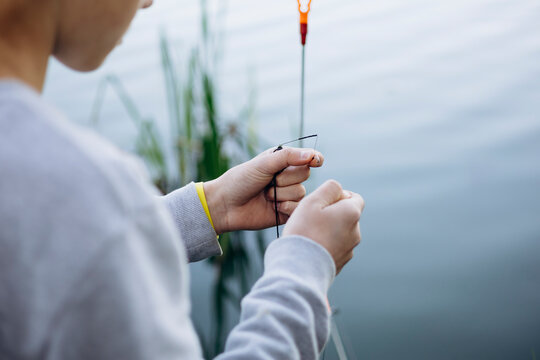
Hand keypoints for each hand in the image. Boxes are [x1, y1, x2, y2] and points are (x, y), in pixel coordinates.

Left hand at [204, 147, 323, 233]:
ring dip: (281, 194)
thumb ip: (288, 157)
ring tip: (265, 196)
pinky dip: (287, 207)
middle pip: (305, 174)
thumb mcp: (263, 163)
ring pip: (301, 192)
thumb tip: (313, 155)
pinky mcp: (286, 212)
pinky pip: (299, 209)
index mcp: (283, 161)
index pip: (307, 158)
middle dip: (286, 178)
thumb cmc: (240, 180)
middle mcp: (287, 177)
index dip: (314, 159)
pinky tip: (272, 207)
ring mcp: (288, 195)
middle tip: (268, 182)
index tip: (316, 161)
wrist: (226, 206)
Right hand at [283, 180, 364, 273]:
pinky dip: (324, 244)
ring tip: (307, 233)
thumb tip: (339, 189)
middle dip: (330, 213)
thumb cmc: (304, 231)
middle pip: (346, 215)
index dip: (338, 196)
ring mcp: (349, 250)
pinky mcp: (340, 263)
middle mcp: (355, 232)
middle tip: (309, 217)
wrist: (300, 268)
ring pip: (339, 232)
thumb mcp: (313, 200)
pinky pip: (334, 247)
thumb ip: (330, 188)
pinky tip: (310, 247)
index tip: (321, 202)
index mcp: (352, 214)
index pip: (355, 197)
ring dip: (327, 229)